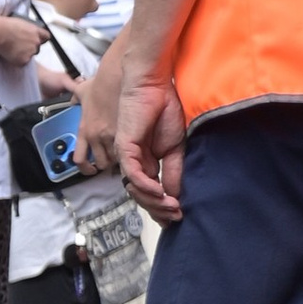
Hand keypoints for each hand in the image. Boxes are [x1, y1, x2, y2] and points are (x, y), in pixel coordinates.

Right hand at [0, 14, 46, 69]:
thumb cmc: (5, 25)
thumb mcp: (20, 23)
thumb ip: (26, 29)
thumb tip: (23, 32)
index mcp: (36, 31)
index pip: (46, 36)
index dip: (41, 39)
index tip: (36, 40)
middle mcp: (36, 42)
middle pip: (37, 48)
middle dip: (30, 48)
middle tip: (19, 47)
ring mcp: (31, 51)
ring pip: (29, 56)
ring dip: (23, 55)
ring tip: (11, 50)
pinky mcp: (24, 60)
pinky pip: (22, 63)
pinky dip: (16, 61)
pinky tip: (9, 55)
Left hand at [76, 43, 126, 171]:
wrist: (118, 75)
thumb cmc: (102, 82)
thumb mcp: (82, 91)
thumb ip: (75, 98)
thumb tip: (73, 101)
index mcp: (84, 129)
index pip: (79, 159)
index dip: (85, 169)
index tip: (91, 170)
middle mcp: (96, 136)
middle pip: (101, 163)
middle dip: (108, 164)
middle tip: (115, 159)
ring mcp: (111, 136)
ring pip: (117, 160)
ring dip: (122, 159)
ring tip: (129, 154)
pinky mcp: (126, 133)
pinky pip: (129, 153)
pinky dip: (133, 153)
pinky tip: (138, 149)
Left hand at [117, 73, 188, 222]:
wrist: (154, 86)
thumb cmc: (165, 110)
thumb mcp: (176, 147)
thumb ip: (173, 171)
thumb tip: (174, 195)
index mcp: (146, 163)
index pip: (151, 192)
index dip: (162, 207)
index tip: (178, 217)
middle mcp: (134, 163)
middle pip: (142, 196)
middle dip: (159, 209)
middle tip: (176, 216)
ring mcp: (127, 158)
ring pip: (136, 190)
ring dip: (154, 202)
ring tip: (173, 207)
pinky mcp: (124, 149)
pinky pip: (133, 175)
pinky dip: (146, 186)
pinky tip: (161, 193)